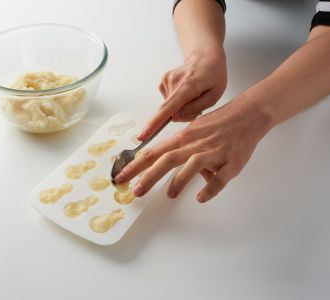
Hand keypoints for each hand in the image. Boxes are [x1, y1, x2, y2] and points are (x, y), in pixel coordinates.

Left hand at [114, 97, 272, 202]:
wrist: (249, 114)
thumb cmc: (219, 122)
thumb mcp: (194, 131)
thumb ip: (181, 149)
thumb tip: (174, 167)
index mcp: (183, 137)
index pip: (154, 151)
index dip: (136, 164)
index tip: (121, 176)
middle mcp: (195, 144)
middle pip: (167, 159)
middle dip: (148, 176)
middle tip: (135, 191)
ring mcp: (213, 153)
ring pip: (191, 166)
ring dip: (178, 181)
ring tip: (169, 195)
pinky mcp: (231, 162)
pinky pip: (220, 178)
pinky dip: (210, 188)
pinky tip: (201, 197)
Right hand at [138, 50, 226, 140]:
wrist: (205, 57)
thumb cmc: (213, 76)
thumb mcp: (214, 95)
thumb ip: (195, 108)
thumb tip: (175, 117)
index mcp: (188, 86)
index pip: (168, 108)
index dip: (154, 123)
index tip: (142, 135)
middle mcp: (173, 81)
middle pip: (171, 112)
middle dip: (184, 114)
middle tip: (198, 104)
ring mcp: (166, 80)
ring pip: (169, 107)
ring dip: (181, 107)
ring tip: (193, 96)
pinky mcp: (163, 81)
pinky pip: (168, 101)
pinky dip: (176, 101)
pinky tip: (185, 92)